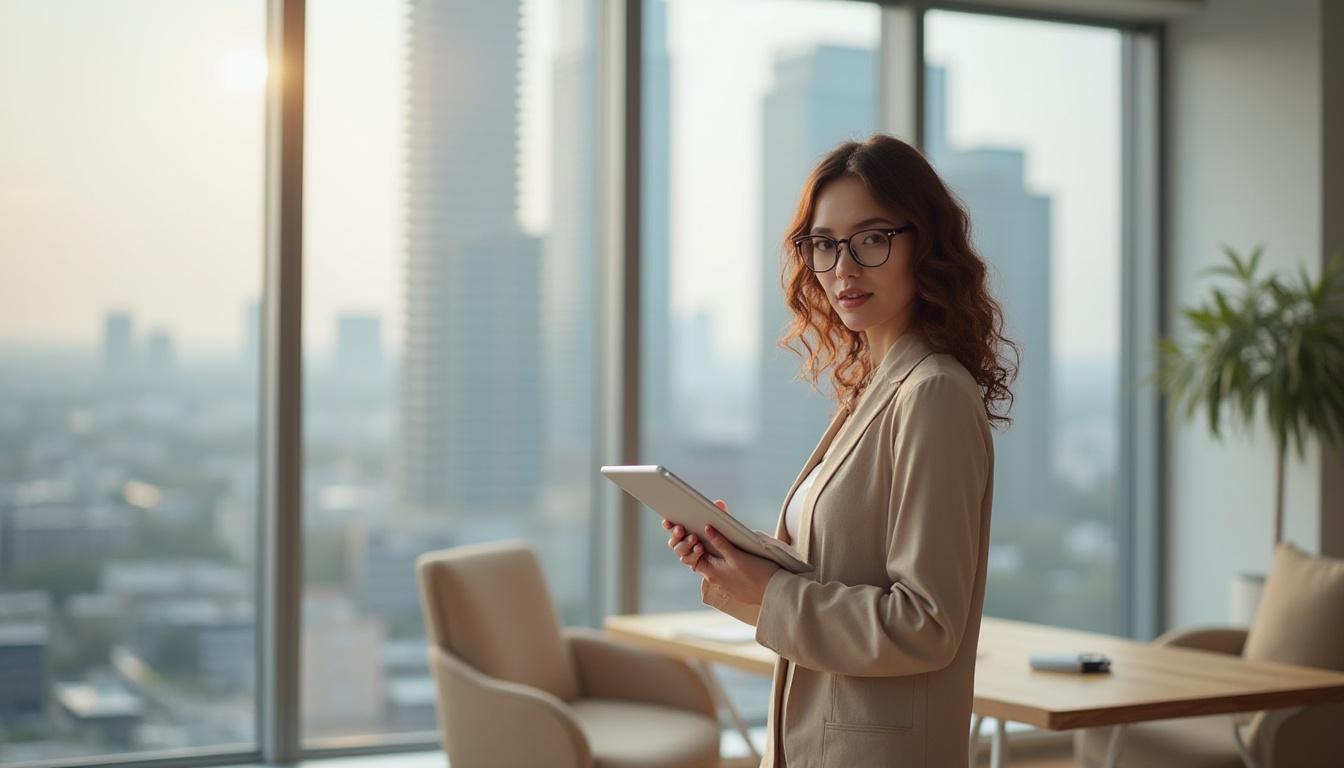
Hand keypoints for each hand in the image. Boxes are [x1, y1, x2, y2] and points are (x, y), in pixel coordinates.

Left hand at [664, 501, 780, 605]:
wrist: (776, 593)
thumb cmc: (758, 574)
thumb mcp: (737, 555)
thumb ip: (721, 543)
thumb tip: (707, 529)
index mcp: (712, 572)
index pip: (693, 558)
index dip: (693, 545)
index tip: (699, 533)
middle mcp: (716, 581)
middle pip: (704, 561)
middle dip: (705, 547)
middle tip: (711, 533)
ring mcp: (726, 586)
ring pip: (715, 567)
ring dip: (717, 556)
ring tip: (725, 543)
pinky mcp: (736, 588)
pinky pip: (725, 574)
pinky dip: (725, 565)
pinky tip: (735, 557)